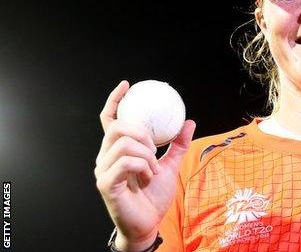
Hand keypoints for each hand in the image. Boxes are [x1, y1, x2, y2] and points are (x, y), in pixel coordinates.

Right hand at [94, 80, 194, 250]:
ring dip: (147, 154)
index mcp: (117, 150)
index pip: (110, 119)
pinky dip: (142, 166)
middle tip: (155, 149)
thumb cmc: (153, 196)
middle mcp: (105, 157)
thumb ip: (178, 145)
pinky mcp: (105, 184)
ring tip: (153, 169)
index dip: (115, 100)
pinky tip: (147, 177)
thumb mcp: (170, 166)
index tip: (127, 85)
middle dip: (142, 133)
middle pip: (117, 127)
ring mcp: (103, 170)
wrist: (148, 223)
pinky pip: (125, 162)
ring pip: (123, 144)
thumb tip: (189, 121)